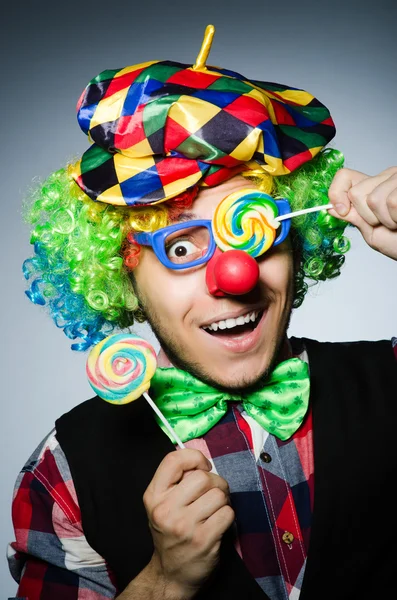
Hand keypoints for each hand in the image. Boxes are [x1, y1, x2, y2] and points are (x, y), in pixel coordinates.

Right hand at [143, 449, 233, 597]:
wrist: (171, 575)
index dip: (194, 458)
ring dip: (223, 500)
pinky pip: (227, 513)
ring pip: (218, 494)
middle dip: (215, 482)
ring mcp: (184, 526)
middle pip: (203, 477)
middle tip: (213, 493)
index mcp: (153, 496)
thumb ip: (177, 480)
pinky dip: (227, 516)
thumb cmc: (171, 532)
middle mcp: (165, 510)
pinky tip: (217, 524)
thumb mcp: (162, 504)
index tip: (202, 467)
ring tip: (214, 510)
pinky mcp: (203, 540)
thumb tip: (202, 462)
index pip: (174, 460)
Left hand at [328, 166, 396, 259]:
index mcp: (374, 187)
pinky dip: (396, 218)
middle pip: (356, 193)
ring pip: (373, 199)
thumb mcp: (371, 232)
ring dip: (385, 220)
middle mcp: (387, 177)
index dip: (337, 193)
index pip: (344, 176)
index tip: (341, 210)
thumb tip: (330, 208)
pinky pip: (391, 202)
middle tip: (384, 222)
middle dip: (367, 216)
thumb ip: (353, 217)